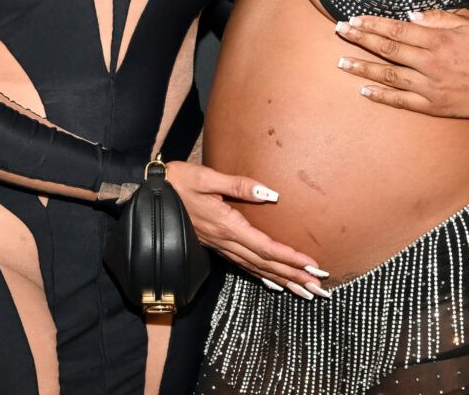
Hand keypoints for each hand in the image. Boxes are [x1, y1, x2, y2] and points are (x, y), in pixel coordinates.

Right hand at [163, 161, 330, 299]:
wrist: (149, 194)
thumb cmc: (178, 181)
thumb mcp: (207, 177)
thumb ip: (239, 185)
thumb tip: (271, 194)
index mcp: (227, 225)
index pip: (265, 247)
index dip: (290, 258)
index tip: (312, 265)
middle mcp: (225, 241)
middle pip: (265, 264)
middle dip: (293, 276)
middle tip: (319, 288)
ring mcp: (219, 245)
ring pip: (255, 268)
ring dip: (282, 280)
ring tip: (304, 291)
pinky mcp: (215, 244)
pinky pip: (242, 265)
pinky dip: (261, 275)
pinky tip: (273, 283)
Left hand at [334, 11, 468, 118]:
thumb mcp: (467, 26)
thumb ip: (438, 19)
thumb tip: (410, 16)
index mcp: (438, 41)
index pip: (397, 30)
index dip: (372, 24)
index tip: (354, 19)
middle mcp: (431, 63)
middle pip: (388, 50)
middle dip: (361, 39)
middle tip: (340, 32)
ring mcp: (431, 86)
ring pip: (390, 76)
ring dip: (363, 68)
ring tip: (342, 62)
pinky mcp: (435, 106)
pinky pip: (403, 101)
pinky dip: (382, 96)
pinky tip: (364, 90)